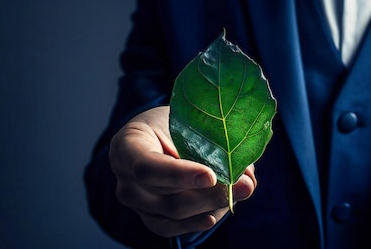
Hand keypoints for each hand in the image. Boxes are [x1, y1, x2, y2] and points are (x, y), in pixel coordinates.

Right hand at [109, 106, 256, 236]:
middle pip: (166, 196)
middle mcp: (125, 178)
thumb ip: (211, 142)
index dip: (179, 174)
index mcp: (128, 145)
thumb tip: (245, 172)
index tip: (211, 175)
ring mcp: (135, 201)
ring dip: (211, 206)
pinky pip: (170, 227)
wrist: (156, 135)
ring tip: (241, 192)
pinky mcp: (148, 216)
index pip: (147, 166)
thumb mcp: (187, 120)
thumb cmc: (172, 122)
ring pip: (172, 214)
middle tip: (244, 185)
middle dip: (209, 194)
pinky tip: (213, 216)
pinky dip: (194, 223)